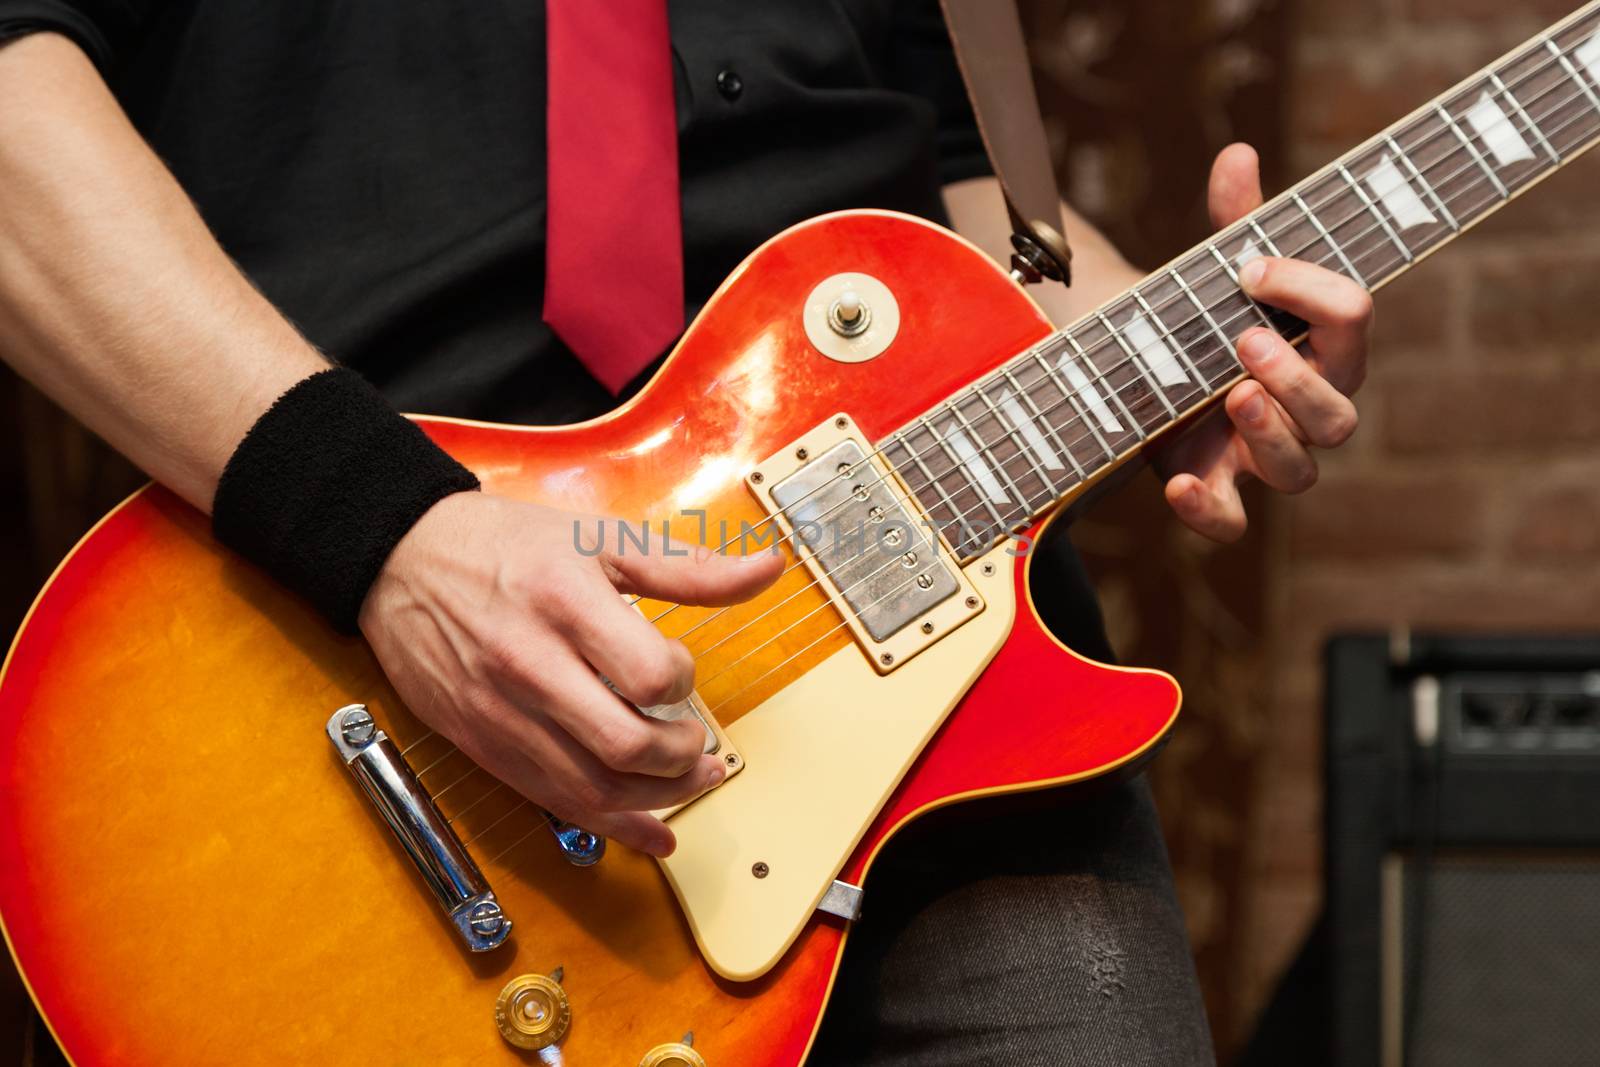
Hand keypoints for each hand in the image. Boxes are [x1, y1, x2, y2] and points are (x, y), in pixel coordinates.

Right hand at [358, 492, 782, 856]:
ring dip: (657, 798)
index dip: (682, 679)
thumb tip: (765, 569)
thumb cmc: (505, 545)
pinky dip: (612, 826)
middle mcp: (530, 665)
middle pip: (625, 743)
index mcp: (565, 603)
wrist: (401, 559)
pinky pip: (554, 802)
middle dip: (681, 755)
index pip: (648, 673)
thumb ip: (686, 566)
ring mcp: (502, 712)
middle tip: (698, 742)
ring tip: (689, 781)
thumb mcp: (600, 538)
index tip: (678, 669)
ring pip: (593, 787)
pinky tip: (650, 832)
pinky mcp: (483, 744)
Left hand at [1155, 143, 1371, 541]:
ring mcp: (1263, 456)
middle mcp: (1306, 409)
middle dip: (1299, 377)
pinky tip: (1181, 483)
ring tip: (1232, 395)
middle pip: (1339, 415)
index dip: (1311, 290)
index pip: (1351, 320)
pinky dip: (1210, 510)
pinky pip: (1232, 523)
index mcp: (1323, 349)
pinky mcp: (1216, 489)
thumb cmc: (1207, 320)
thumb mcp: (1214, 269)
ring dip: (1271, 432)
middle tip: (1246, 339)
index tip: (1251, 265)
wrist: (1152, 374)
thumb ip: (1232, 220)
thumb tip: (1236, 153)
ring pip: (1301, 470)